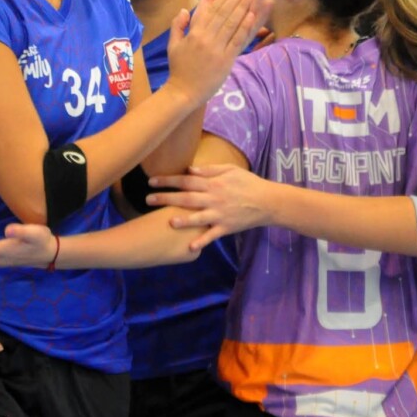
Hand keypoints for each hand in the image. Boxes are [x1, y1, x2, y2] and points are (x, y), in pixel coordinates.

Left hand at [146, 164, 273, 250]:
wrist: (268, 201)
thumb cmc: (249, 183)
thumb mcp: (231, 170)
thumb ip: (210, 170)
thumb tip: (190, 169)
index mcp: (213, 183)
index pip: (186, 180)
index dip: (168, 181)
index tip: (151, 181)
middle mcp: (214, 198)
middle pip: (186, 197)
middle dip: (166, 198)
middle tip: (147, 200)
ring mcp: (220, 214)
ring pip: (198, 217)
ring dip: (182, 220)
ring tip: (168, 222)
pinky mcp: (226, 227)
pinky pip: (212, 236)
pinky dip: (202, 242)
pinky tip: (190, 248)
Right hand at [166, 0, 281, 104]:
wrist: (183, 92)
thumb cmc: (178, 69)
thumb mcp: (173, 45)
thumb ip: (177, 26)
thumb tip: (183, 10)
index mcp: (194, 33)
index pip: (212, 10)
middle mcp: (206, 38)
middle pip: (224, 13)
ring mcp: (216, 49)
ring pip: (232, 23)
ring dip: (243, 7)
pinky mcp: (225, 60)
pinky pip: (237, 41)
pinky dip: (244, 27)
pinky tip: (251, 15)